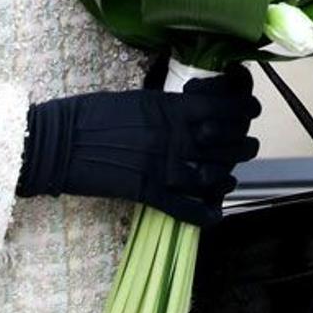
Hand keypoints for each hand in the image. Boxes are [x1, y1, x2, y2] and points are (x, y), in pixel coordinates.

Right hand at [17, 66, 260, 225]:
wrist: (61, 140)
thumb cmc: (93, 113)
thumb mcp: (138, 98)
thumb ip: (170, 107)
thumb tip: (192, 109)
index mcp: (172, 107)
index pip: (226, 106)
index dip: (245, 107)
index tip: (250, 108)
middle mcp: (174, 135)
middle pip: (228, 141)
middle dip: (244, 144)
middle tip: (246, 145)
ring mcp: (162, 165)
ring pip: (214, 175)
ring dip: (228, 177)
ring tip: (230, 177)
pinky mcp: (147, 193)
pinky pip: (186, 208)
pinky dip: (205, 214)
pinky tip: (214, 214)